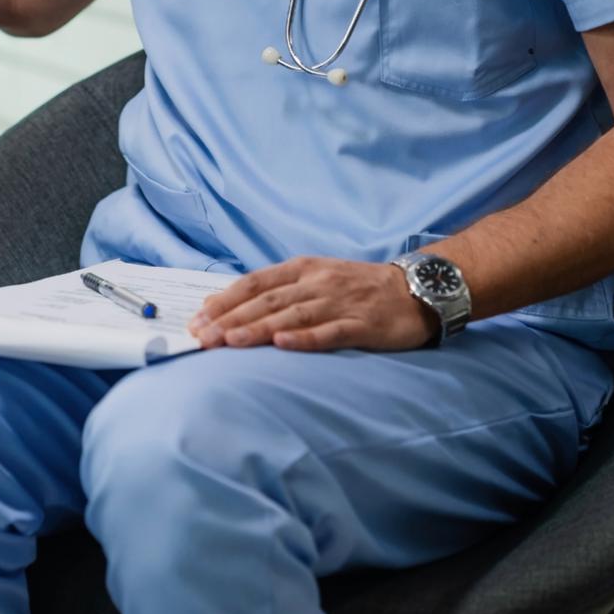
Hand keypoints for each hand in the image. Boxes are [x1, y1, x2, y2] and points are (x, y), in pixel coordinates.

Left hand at [188, 256, 435, 353]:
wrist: (416, 289)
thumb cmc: (358, 288)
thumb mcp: (315, 279)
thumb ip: (275, 291)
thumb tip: (224, 304)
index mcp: (302, 269)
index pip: (255, 283)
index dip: (225, 300)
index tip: (197, 319)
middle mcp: (317, 282)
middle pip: (267, 300)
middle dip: (231, 319)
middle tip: (201, 337)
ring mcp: (340, 302)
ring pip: (292, 315)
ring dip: (259, 328)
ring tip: (230, 341)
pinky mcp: (363, 324)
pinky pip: (331, 332)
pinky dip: (306, 338)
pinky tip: (283, 344)